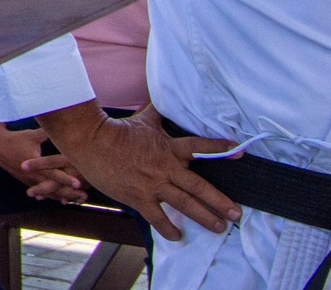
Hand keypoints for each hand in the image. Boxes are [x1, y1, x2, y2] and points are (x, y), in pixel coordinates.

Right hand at [0, 122, 86, 202]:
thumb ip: (48, 133)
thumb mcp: (32, 135)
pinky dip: (54, 197)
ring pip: (49, 192)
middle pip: (54, 187)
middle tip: (85, 195)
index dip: (67, 178)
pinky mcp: (28, 182)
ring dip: (64, 196)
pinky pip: (43, 192)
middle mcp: (33, 175)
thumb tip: (62, 125)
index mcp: (35, 164)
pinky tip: (63, 200)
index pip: (54, 173)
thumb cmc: (16, 139)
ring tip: (79, 200)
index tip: (79, 183)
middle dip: (70, 192)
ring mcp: (30, 181)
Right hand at [34, 102, 241, 240]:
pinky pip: (158, 217)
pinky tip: (178, 236)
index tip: (240, 151)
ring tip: (219, 228)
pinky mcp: (138, 197)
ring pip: (185, 205)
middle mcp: (166, 168)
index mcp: (168, 148)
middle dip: (220, 202)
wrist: (89, 141)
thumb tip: (162, 94)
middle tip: (237, 215)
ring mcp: (153, 185)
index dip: (221, 148)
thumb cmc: (116, 130)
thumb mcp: (143, 120)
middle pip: (199, 187)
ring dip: (205, 218)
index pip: (199, 147)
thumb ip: (158, 113)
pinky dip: (169, 229)